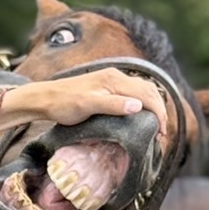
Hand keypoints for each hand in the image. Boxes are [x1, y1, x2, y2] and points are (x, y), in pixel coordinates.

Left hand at [14, 69, 169, 135]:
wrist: (44, 98)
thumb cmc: (64, 104)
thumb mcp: (87, 106)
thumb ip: (113, 105)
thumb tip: (138, 106)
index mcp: (115, 80)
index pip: (147, 94)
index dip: (158, 113)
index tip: (162, 133)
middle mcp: (116, 76)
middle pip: (149, 89)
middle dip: (160, 109)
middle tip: (163, 133)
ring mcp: (111, 80)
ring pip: (142, 89)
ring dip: (153, 105)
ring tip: (156, 125)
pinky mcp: (106, 86)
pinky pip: (133, 91)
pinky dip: (143, 102)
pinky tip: (141, 113)